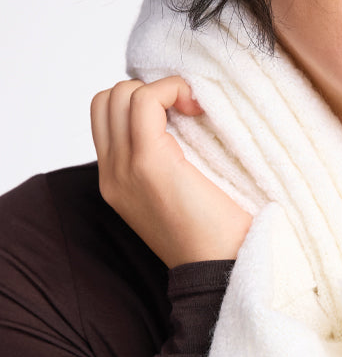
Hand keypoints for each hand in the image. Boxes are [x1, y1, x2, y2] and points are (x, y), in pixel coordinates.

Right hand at [91, 76, 251, 266]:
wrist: (221, 268)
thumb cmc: (215, 231)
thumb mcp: (178, 193)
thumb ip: (166, 161)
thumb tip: (183, 117)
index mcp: (116, 180)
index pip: (105, 117)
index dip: (140, 100)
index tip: (181, 113)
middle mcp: (112, 173)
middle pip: (107, 100)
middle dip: (149, 90)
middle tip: (188, 109)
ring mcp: (125, 168)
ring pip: (121, 94)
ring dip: (162, 88)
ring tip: (194, 108)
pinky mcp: (149, 163)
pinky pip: (145, 101)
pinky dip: (172, 89)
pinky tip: (199, 107)